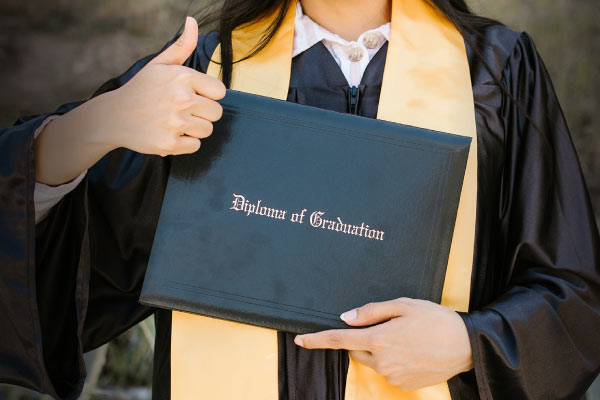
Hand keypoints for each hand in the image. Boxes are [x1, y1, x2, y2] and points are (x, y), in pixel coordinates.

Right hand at [93, 16, 225, 155]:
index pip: (220, 92)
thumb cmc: (141, 90)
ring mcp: (175, 122)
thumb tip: (193, 21)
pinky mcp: (169, 143)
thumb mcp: (160, 65)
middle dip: (202, 113)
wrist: (112, 117)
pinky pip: (195, 146)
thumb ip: (182, 45)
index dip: (208, 95)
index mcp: (183, 77)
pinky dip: (184, 143)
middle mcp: (181, 99)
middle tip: (181, 111)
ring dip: (194, 129)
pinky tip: (169, 133)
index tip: (193, 95)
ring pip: (207, 130)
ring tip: (174, 121)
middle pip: (216, 113)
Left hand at [294, 298, 472, 391]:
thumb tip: (346, 318)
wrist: (466, 345)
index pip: (339, 340)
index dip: (317, 340)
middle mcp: (383, 361)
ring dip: (379, 350)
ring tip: (406, 338)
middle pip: (356, 350)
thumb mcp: (403, 305)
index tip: (299, 340)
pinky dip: (392, 361)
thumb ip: (371, 311)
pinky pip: (387, 371)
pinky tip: (412, 351)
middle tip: (387, 326)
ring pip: (372, 361)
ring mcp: (393, 376)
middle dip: (362, 338)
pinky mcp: (403, 386)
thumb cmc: (435, 320)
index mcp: (380, 339)